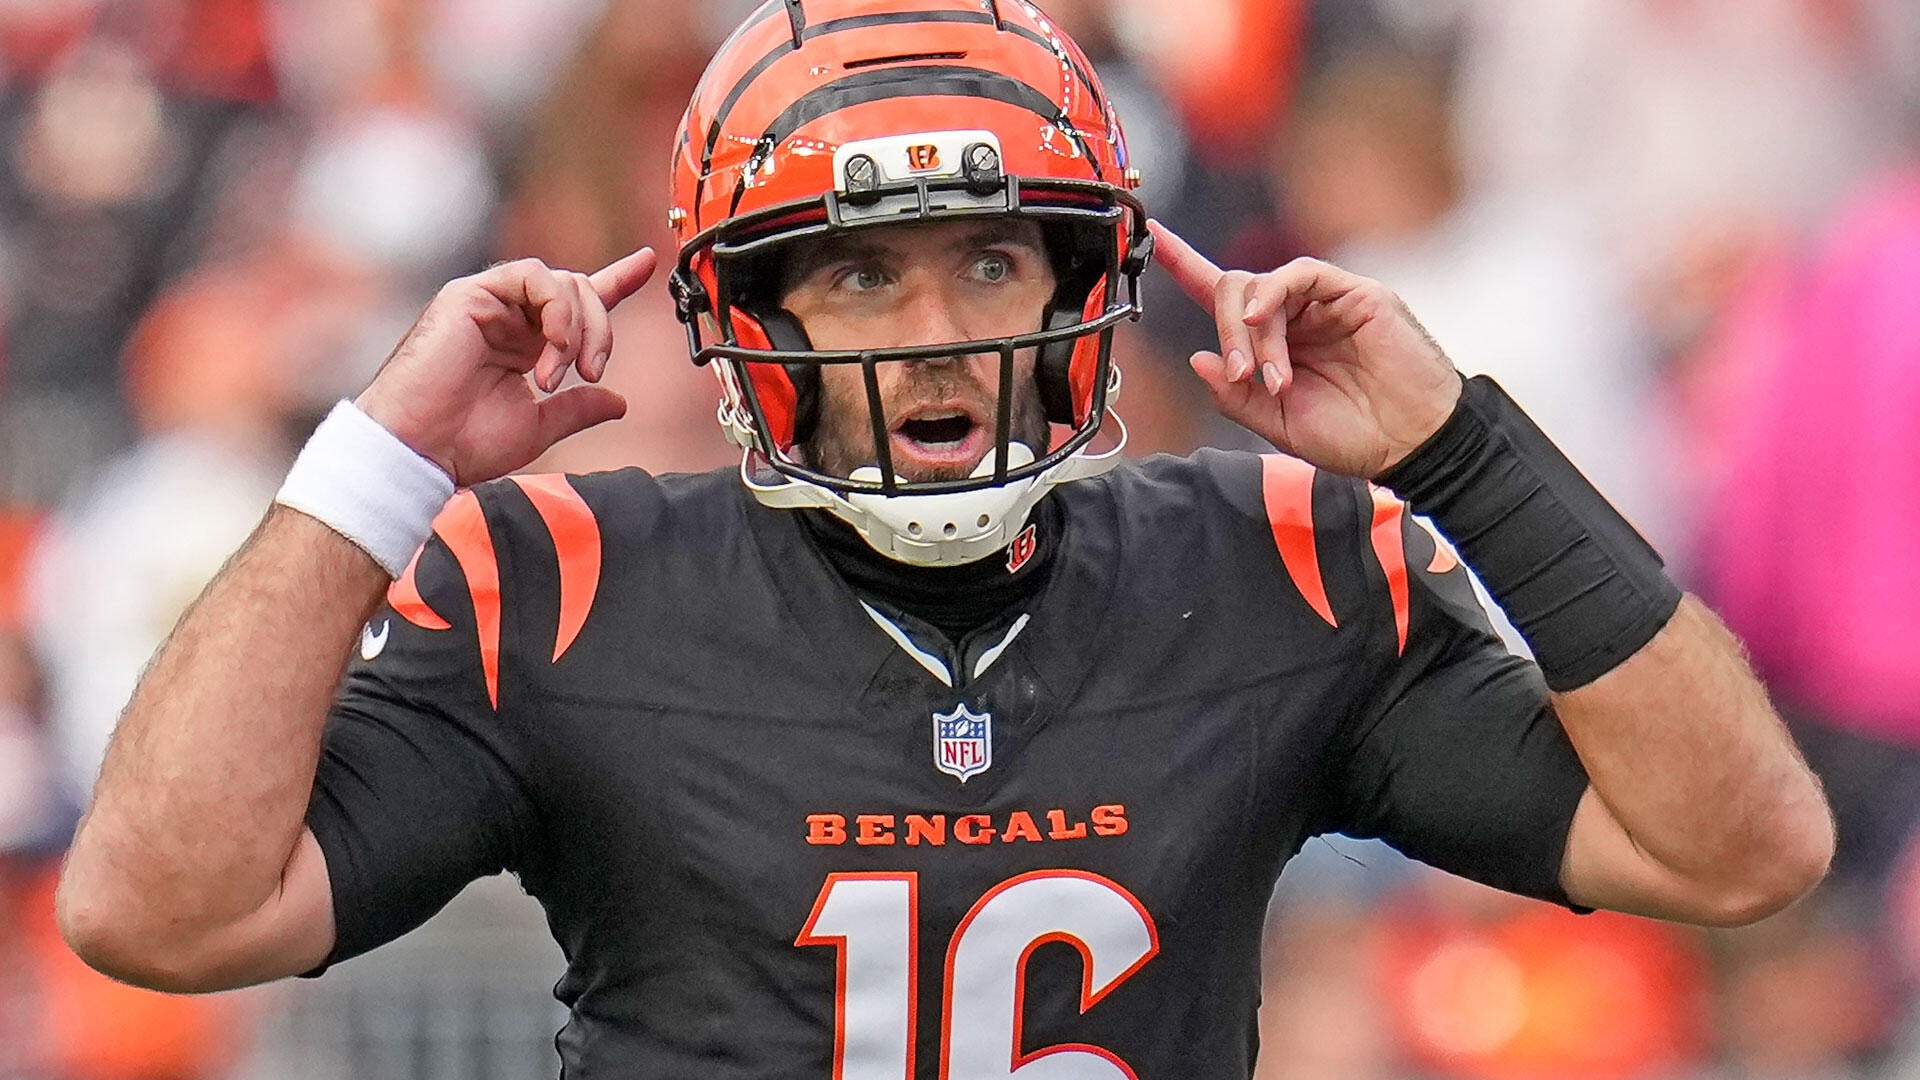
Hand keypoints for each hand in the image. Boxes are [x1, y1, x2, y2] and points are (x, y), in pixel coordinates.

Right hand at [356, 250, 657, 486]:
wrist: (421, 448)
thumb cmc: (465, 442)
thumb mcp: (538, 425)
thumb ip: (578, 408)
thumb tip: (618, 401)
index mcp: (527, 343)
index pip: (576, 303)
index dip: (615, 281)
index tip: (646, 262)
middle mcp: (511, 318)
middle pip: (581, 292)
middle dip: (601, 331)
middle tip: (593, 374)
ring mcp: (491, 302)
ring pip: (564, 282)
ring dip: (579, 327)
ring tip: (563, 372)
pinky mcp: (472, 294)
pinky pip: (535, 277)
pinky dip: (558, 310)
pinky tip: (553, 346)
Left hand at [1150, 221, 1460, 477]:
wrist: (1413, 444)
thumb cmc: (1356, 437)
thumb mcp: (1280, 426)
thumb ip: (1236, 397)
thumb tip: (1198, 359)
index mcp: (1275, 345)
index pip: (1224, 299)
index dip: (1186, 266)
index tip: (1154, 239)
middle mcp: (1295, 318)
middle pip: (1233, 292)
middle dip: (1227, 333)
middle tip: (1242, 375)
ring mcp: (1324, 303)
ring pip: (1261, 285)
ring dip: (1252, 331)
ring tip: (1271, 374)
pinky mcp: (1354, 294)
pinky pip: (1302, 273)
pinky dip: (1272, 292)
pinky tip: (1262, 319)